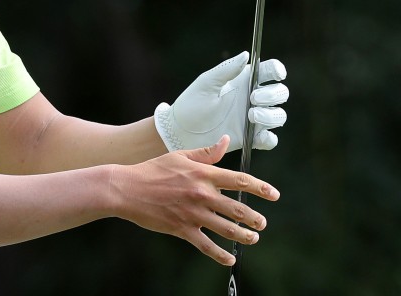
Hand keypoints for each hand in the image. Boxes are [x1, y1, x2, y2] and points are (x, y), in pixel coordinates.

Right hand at [115, 135, 279, 264]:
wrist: (126, 188)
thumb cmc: (152, 170)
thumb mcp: (179, 156)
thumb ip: (206, 152)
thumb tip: (226, 141)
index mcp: (202, 174)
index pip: (239, 180)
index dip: (261, 188)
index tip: (274, 195)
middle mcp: (201, 194)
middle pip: (237, 208)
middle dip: (255, 218)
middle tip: (262, 223)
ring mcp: (192, 213)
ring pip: (227, 228)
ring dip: (244, 236)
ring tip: (253, 239)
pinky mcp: (182, 229)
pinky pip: (206, 245)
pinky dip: (220, 255)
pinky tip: (230, 258)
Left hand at [154, 51, 286, 151]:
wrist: (181, 131)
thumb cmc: (191, 103)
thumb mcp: (207, 83)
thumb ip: (227, 69)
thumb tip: (246, 54)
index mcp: (244, 82)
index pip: (270, 72)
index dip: (277, 71)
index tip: (275, 74)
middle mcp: (253, 100)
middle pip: (280, 93)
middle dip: (272, 94)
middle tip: (253, 97)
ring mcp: (253, 120)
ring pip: (278, 116)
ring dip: (270, 115)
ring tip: (251, 115)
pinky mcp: (250, 138)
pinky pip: (270, 140)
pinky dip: (268, 138)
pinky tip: (257, 135)